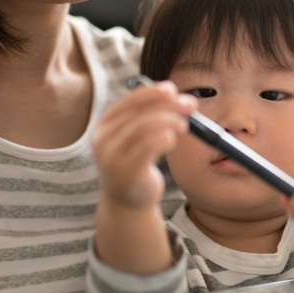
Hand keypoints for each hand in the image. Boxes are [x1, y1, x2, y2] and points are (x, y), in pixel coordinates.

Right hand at [91, 81, 196, 212]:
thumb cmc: (137, 164)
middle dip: (167, 105)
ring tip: (184, 125)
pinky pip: (148, 145)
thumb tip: (175, 95)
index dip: (151, 92)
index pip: (128, 101)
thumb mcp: (136, 138)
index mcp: (104, 125)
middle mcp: (103, 139)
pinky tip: (172, 140)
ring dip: (169, 121)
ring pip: (143, 126)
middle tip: (190, 106)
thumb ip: (148, 116)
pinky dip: (165, 137)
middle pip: (138, 112)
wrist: (127, 203)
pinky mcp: (126, 171)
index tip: (173, 89)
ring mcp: (111, 156)